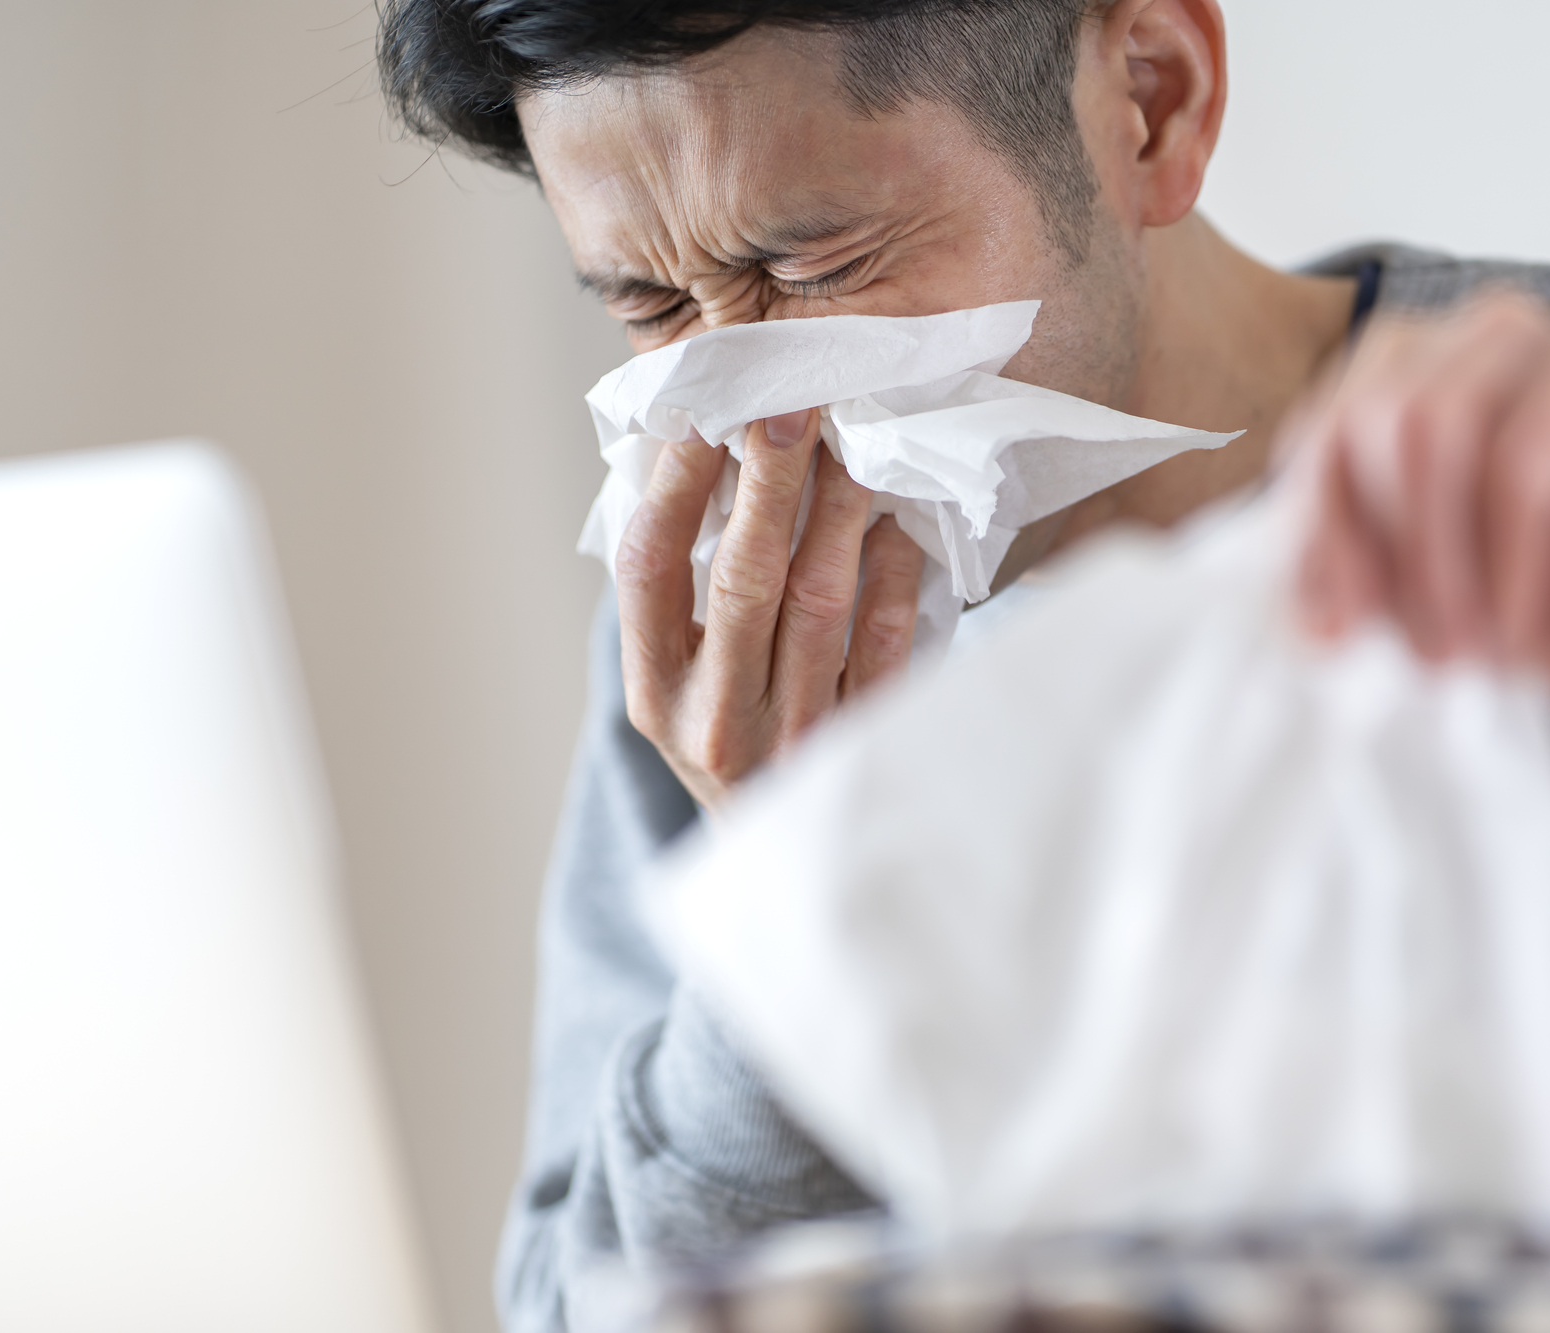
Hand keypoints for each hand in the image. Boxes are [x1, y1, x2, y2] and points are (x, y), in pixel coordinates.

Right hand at [615, 407, 928, 805]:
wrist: (788, 866)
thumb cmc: (731, 744)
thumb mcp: (677, 686)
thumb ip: (680, 594)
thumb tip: (699, 458)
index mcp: (654, 693)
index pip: (650, 568)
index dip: (675, 482)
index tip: (707, 410)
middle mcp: (714, 721)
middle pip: (742, 577)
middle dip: (768, 480)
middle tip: (792, 403)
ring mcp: (791, 738)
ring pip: (818, 603)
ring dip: (838, 510)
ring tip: (852, 441)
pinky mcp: (861, 743)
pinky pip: (883, 643)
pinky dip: (892, 573)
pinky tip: (899, 521)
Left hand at [1283, 291, 1549, 744]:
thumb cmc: (1516, 552)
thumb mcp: (1413, 560)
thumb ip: (1350, 573)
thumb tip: (1319, 629)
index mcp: (1419, 351)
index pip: (1343, 422)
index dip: (1332, 532)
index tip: (1343, 628)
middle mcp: (1506, 337)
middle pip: (1429, 426)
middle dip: (1420, 558)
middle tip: (1433, 654)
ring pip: (1521, 467)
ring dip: (1499, 588)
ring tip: (1495, 664)